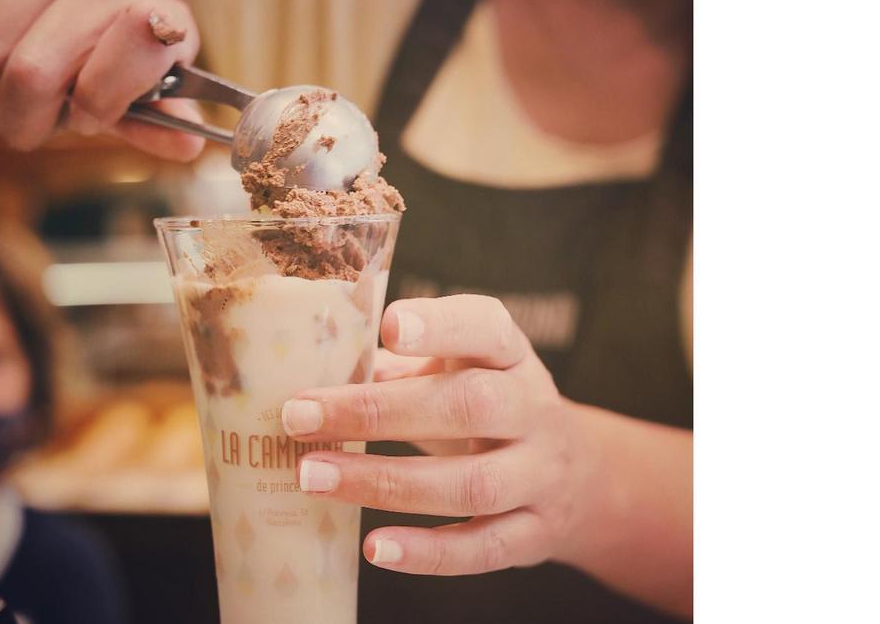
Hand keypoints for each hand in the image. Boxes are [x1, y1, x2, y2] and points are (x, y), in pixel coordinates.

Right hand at [0, 0, 203, 156]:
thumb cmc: (115, 43)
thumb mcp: (146, 80)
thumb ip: (156, 118)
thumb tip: (186, 145)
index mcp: (155, 17)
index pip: (115, 71)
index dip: (92, 108)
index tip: (82, 118)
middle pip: (30, 76)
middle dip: (19, 123)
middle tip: (25, 128)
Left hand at [280, 295, 598, 575]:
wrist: (580, 474)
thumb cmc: (489, 405)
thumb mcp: (461, 368)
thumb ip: (398, 367)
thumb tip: (318, 368)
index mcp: (509, 355)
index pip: (486, 328)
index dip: (441, 327)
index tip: (388, 325)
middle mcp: (533, 410)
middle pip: (469, 407)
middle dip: (379, 412)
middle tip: (299, 415)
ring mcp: (540, 475)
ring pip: (473, 484)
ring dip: (386, 483)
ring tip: (313, 477)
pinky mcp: (535, 533)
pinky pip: (483, 548)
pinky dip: (428, 553)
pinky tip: (375, 548)